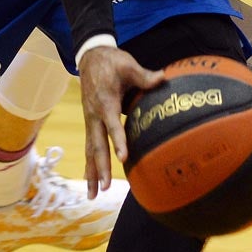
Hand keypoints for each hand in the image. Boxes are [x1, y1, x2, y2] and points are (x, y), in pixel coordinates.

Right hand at [77, 45, 164, 196]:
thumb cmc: (112, 62)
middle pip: (96, 144)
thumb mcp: (128, 65)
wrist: (90, 57)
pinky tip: (90, 181)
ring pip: (89, 149)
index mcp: (105, 101)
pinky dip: (89, 165)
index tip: (123, 158)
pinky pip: (88, 146)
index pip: (112, 124)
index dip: (118, 141)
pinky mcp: (90, 123)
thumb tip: (163, 78)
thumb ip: (144, 75)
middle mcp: (94, 114)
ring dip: (91, 172)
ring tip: (93, 194)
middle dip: (100, 166)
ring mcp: (90, 120)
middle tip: (105, 186)